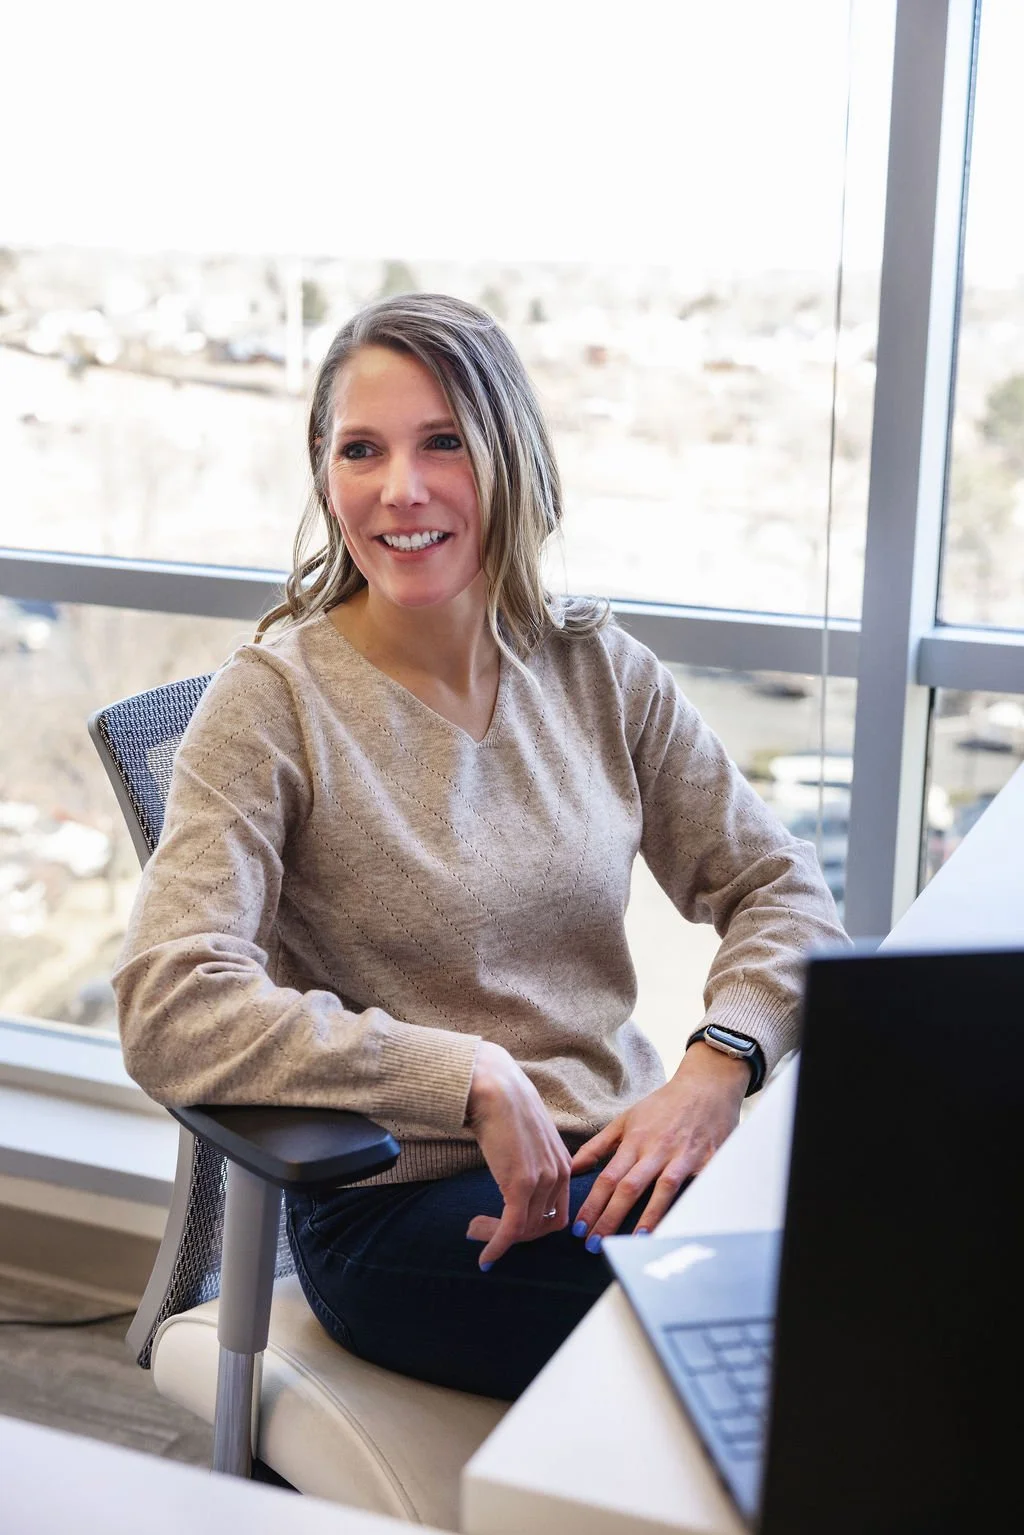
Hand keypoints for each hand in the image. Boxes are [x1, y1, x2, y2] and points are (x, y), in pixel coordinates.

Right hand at [463, 1041, 572, 1268]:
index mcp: (563, 1164)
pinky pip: (511, 1228)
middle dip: (516, 1235)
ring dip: (498, 1237)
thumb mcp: (528, 1138)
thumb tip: (515, 1173)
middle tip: (487, 1231)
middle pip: (542, 1226)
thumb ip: (531, 1159)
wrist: (494, 1088)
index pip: (557, 1213)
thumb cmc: (505, 1106)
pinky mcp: (520, 1185)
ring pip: (524, 1229)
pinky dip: (497, 1246)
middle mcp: (558, 1174)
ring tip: (474, 1230)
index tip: (510, 1227)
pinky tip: (485, 1258)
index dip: (534, 1227)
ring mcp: (541, 1181)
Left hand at [570, 1041, 748, 1243]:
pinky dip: (691, 1206)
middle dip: (610, 1218)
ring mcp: (683, 1156)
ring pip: (663, 1191)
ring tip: (633, 1243)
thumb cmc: (663, 1105)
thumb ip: (597, 1146)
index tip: (577, 1228)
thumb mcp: (625, 1119)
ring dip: (648, 1217)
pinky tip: (682, 1226)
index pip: (608, 1178)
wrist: (706, 1085)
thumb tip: (571, 1169)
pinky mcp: (709, 1161)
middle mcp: (656, 1150)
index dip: (592, 1204)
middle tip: (594, 1244)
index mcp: (634, 1141)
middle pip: (630, 1188)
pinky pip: (699, 1188)